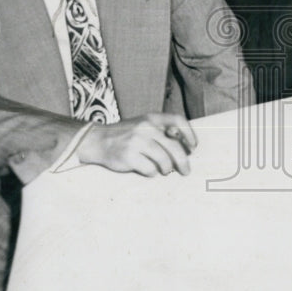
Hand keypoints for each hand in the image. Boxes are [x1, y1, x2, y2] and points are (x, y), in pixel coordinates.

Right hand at [77, 112, 196, 175]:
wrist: (98, 140)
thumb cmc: (126, 135)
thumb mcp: (144, 125)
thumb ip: (161, 132)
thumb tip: (185, 148)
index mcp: (152, 118)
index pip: (178, 121)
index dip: (190, 134)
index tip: (193, 147)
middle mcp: (146, 128)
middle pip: (174, 147)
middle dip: (184, 162)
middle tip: (186, 171)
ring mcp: (136, 142)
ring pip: (164, 161)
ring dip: (167, 169)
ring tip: (164, 170)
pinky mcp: (128, 156)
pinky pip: (150, 169)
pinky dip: (152, 172)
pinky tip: (148, 170)